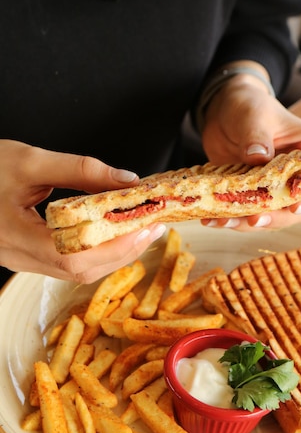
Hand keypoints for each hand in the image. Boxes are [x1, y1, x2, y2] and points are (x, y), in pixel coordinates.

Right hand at [0, 140, 165, 283]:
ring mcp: (21, 260)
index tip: (147, 227)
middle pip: (81, 271)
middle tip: (153, 227)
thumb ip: (80, 170)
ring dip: (112, 253)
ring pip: (76, 271)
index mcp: (16, 237)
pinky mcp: (24, 255)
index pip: (77, 258)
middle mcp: (18, 258)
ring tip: (139, 229)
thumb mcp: (29, 161)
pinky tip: (111, 234)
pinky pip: (67, 263)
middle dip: (124, 251)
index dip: (117, 247)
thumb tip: (126, 181)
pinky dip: (95, 252)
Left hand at [201, 71, 300, 230]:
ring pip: (272, 217)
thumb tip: (258, 156)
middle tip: (254, 219)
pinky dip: (231, 219)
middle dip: (277, 217)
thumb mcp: (253, 114)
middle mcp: (299, 176)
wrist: (224, 112)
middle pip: (300, 209)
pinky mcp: (253, 198)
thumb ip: (257, 135)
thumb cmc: (249, 106)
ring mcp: (275, 190)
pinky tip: (212, 219)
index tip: (296, 205)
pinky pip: (246, 215)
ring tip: (225, 221)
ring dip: (249, 224)